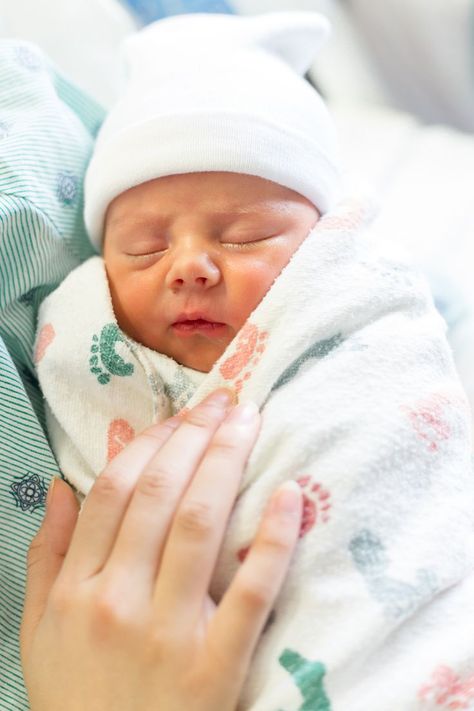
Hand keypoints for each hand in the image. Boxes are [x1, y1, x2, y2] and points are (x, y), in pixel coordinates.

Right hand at [21, 389, 301, 710]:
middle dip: (194, 437)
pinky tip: (289, 498)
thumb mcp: (38, 630)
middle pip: (160, 495)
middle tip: (224, 401)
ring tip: (249, 422)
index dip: (152, 443)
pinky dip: (272, 543)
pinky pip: (249, 595)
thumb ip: (47, 555)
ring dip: (226, 464)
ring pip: (199, 526)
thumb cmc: (76, 697)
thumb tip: (65, 487)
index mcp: (78, 587)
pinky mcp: (215, 668)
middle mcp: (119, 600)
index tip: (181, 416)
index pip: (117, 491)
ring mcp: (169, 633)